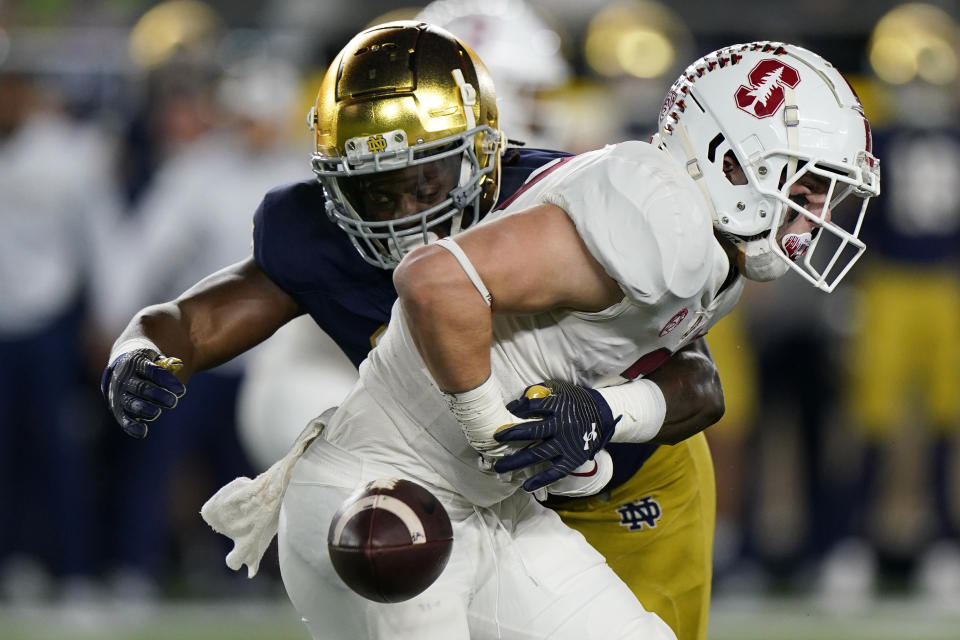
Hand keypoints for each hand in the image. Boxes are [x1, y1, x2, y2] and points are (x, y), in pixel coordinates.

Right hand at [101, 348, 185, 438]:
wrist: (120, 367)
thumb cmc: (146, 364)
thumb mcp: (155, 358)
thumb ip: (167, 364)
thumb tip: (179, 368)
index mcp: (136, 362)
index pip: (153, 371)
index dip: (167, 381)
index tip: (181, 390)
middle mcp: (125, 378)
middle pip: (141, 388)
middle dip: (158, 396)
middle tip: (173, 402)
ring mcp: (119, 393)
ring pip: (130, 403)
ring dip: (145, 410)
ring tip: (156, 413)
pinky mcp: (116, 407)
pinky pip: (123, 418)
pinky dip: (131, 426)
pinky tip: (143, 432)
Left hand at [493, 380, 619, 491]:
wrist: (603, 415)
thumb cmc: (577, 402)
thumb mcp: (562, 390)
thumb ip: (541, 393)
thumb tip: (518, 401)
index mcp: (560, 407)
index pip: (533, 408)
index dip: (517, 410)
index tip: (506, 413)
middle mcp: (562, 426)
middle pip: (532, 431)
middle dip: (511, 435)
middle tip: (495, 438)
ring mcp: (567, 445)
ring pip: (538, 454)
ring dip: (517, 461)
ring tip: (499, 467)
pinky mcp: (573, 459)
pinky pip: (555, 472)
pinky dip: (541, 480)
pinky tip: (526, 486)